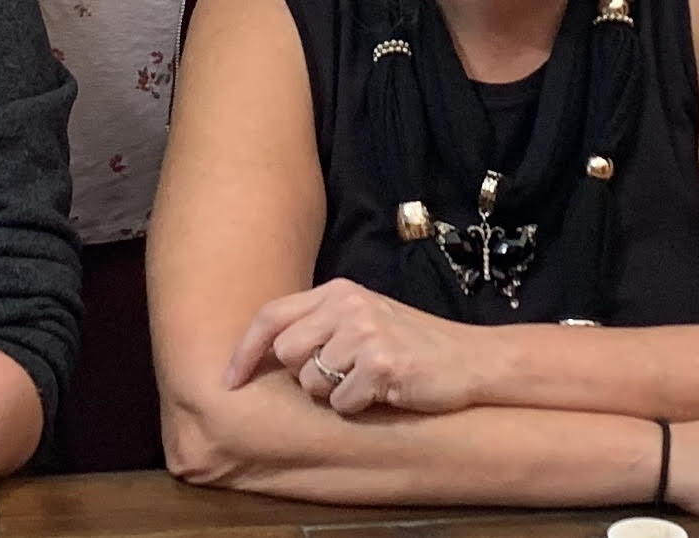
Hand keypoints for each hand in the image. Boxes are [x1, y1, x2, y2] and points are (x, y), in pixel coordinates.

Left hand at [224, 277, 480, 415]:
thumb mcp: (364, 318)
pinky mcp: (381, 363)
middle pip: (287, 353)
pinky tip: (383, 393)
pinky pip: (341, 403)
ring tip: (366, 382)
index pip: (272, 315)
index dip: (244, 350)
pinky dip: (357, 408)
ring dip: (334, 394)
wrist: (470, 359)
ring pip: (312, 383)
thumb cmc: (412, 344)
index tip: (228, 381)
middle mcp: (348, 305)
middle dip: (304, 375)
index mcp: (339, 291)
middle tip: (339, 376)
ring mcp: (365, 332)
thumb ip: (321, 324)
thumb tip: (266, 351)